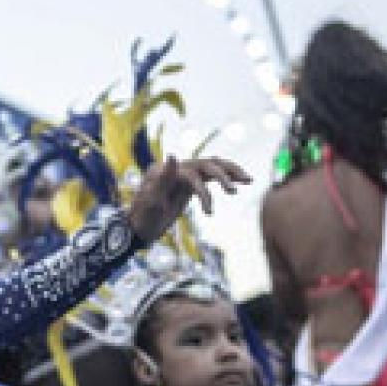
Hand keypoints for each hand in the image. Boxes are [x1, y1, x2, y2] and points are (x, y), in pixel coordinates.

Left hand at [126, 156, 250, 242]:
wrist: (138, 230)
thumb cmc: (142, 218)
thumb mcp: (150, 202)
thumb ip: (163, 179)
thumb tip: (174, 155)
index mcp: (163, 170)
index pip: (190, 174)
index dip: (202, 191)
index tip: (209, 211)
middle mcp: (174, 169)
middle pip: (205, 164)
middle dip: (224, 174)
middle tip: (239, 188)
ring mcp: (181, 176)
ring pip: (210, 167)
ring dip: (230, 172)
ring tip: (248, 181)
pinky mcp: (188, 184)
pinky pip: (208, 178)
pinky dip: (224, 179)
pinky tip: (238, 184)